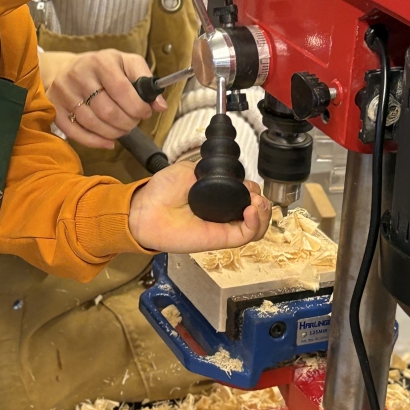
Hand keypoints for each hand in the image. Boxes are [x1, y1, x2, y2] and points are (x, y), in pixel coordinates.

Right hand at [47, 49, 164, 148]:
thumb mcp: (126, 64)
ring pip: (93, 124)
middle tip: (132, 123)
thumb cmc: (103, 68)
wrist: (67, 67)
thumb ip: (146, 81)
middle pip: (108, 111)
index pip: (124, 91)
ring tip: (121, 130)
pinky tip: (108, 141)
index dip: (139, 108)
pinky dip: (95, 142)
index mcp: (101, 61)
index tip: (145, 113)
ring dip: (113, 133)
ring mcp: (64, 92)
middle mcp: (79, 74)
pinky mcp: (54, 107)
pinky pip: (75, 132)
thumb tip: (160, 106)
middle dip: (127, 123)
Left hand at [128, 162, 271, 253]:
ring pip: (256, 226)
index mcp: (217, 196)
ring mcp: (223, 226)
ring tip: (257, 204)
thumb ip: (209, 170)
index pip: (245, 194)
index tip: (248, 184)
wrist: (145, 210)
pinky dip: (255, 224)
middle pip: (256, 211)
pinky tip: (251, 211)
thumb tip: (225, 171)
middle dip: (262, 200)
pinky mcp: (220, 240)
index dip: (252, 189)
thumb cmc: (161, 191)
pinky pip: (245, 235)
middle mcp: (223, 212)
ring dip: (264, 213)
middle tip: (254, 195)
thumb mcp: (188, 170)